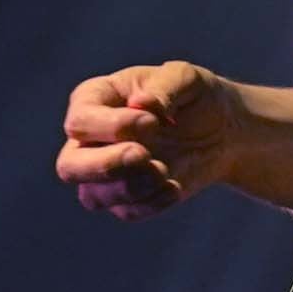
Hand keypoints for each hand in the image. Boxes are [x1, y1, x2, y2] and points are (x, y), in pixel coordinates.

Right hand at [54, 60, 256, 219]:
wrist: (222, 130)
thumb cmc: (195, 96)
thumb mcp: (186, 78)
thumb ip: (165, 86)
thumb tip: (141, 104)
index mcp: (94, 100)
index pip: (80, 122)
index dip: (112, 127)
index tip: (153, 122)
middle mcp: (90, 140)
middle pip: (70, 167)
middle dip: (105, 166)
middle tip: (144, 156)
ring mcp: (106, 172)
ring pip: (94, 196)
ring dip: (132, 188)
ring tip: (166, 172)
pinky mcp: (128, 198)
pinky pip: (126, 212)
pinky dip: (151, 204)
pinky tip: (175, 187)